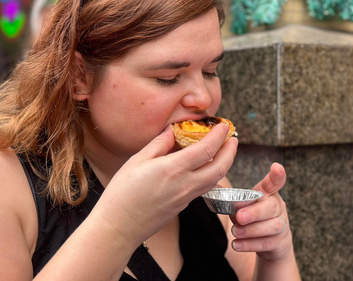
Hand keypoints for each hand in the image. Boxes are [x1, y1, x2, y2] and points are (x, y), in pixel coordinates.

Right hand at [94, 123, 238, 246]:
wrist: (119, 226)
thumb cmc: (123, 192)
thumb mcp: (137, 161)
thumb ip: (159, 144)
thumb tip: (173, 131)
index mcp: (173, 169)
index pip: (207, 149)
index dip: (219, 135)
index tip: (223, 125)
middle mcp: (185, 184)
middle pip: (220, 167)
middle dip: (230, 152)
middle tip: (232, 139)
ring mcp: (186, 198)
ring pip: (214, 179)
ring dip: (224, 164)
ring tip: (223, 151)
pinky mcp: (183, 206)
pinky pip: (203, 188)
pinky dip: (210, 174)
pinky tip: (204, 167)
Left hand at [229, 163, 292, 260]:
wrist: (270, 244)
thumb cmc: (252, 219)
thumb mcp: (244, 207)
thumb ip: (235, 203)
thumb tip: (219, 199)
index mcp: (268, 194)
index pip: (274, 183)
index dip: (276, 175)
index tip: (276, 167)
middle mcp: (278, 207)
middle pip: (272, 207)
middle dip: (254, 212)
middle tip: (239, 216)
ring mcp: (282, 225)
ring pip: (272, 226)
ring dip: (251, 230)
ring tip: (235, 232)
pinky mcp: (280, 242)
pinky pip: (266, 243)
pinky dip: (250, 244)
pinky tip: (237, 244)